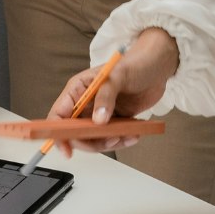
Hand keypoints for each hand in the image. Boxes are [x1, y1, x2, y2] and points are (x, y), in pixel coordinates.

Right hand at [47, 26, 177, 157]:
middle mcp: (85, 104)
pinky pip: (111, 138)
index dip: (58, 133)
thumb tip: (98, 121)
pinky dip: (121, 141)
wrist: (156, 68)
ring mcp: (99, 114)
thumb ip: (105, 97)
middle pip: (74, 132)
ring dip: (108, 143)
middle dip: (89, 141)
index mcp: (77, 90)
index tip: (66, 149)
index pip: (58, 115)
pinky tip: (133, 135)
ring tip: (126, 136)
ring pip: (93, 139)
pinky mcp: (114, 121)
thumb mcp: (117, 76)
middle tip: (109, 141)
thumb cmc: (134, 64)